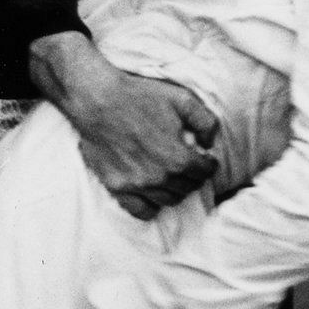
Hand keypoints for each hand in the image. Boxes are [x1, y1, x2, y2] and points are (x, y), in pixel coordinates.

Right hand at [30, 33, 218, 218]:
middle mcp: (160, 177)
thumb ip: (205, 122)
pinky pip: (141, 211)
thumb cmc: (139, 97)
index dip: (209, 165)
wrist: (98, 100)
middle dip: (193, 177)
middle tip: (190, 167)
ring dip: (175, 190)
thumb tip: (210, 143)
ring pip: (168, 200)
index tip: (206, 160)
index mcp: (178, 158)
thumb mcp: (182, 99)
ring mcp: (137, 185)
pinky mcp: (117, 187)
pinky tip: (153, 194)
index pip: (205, 172)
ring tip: (173, 178)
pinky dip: (151, 206)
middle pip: (188, 188)